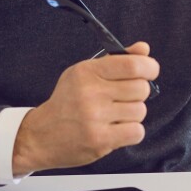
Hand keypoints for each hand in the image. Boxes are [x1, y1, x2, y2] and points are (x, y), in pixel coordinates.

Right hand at [11, 41, 158, 174]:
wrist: (40, 136)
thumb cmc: (67, 102)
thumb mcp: (84, 74)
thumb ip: (116, 61)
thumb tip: (144, 49)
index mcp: (87, 72)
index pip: (132, 65)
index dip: (149, 67)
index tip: (150, 71)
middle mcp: (91, 93)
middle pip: (141, 89)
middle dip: (138, 93)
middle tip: (123, 98)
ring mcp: (95, 118)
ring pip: (140, 111)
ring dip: (132, 114)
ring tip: (114, 116)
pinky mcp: (100, 140)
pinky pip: (137, 132)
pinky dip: (131, 132)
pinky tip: (116, 129)